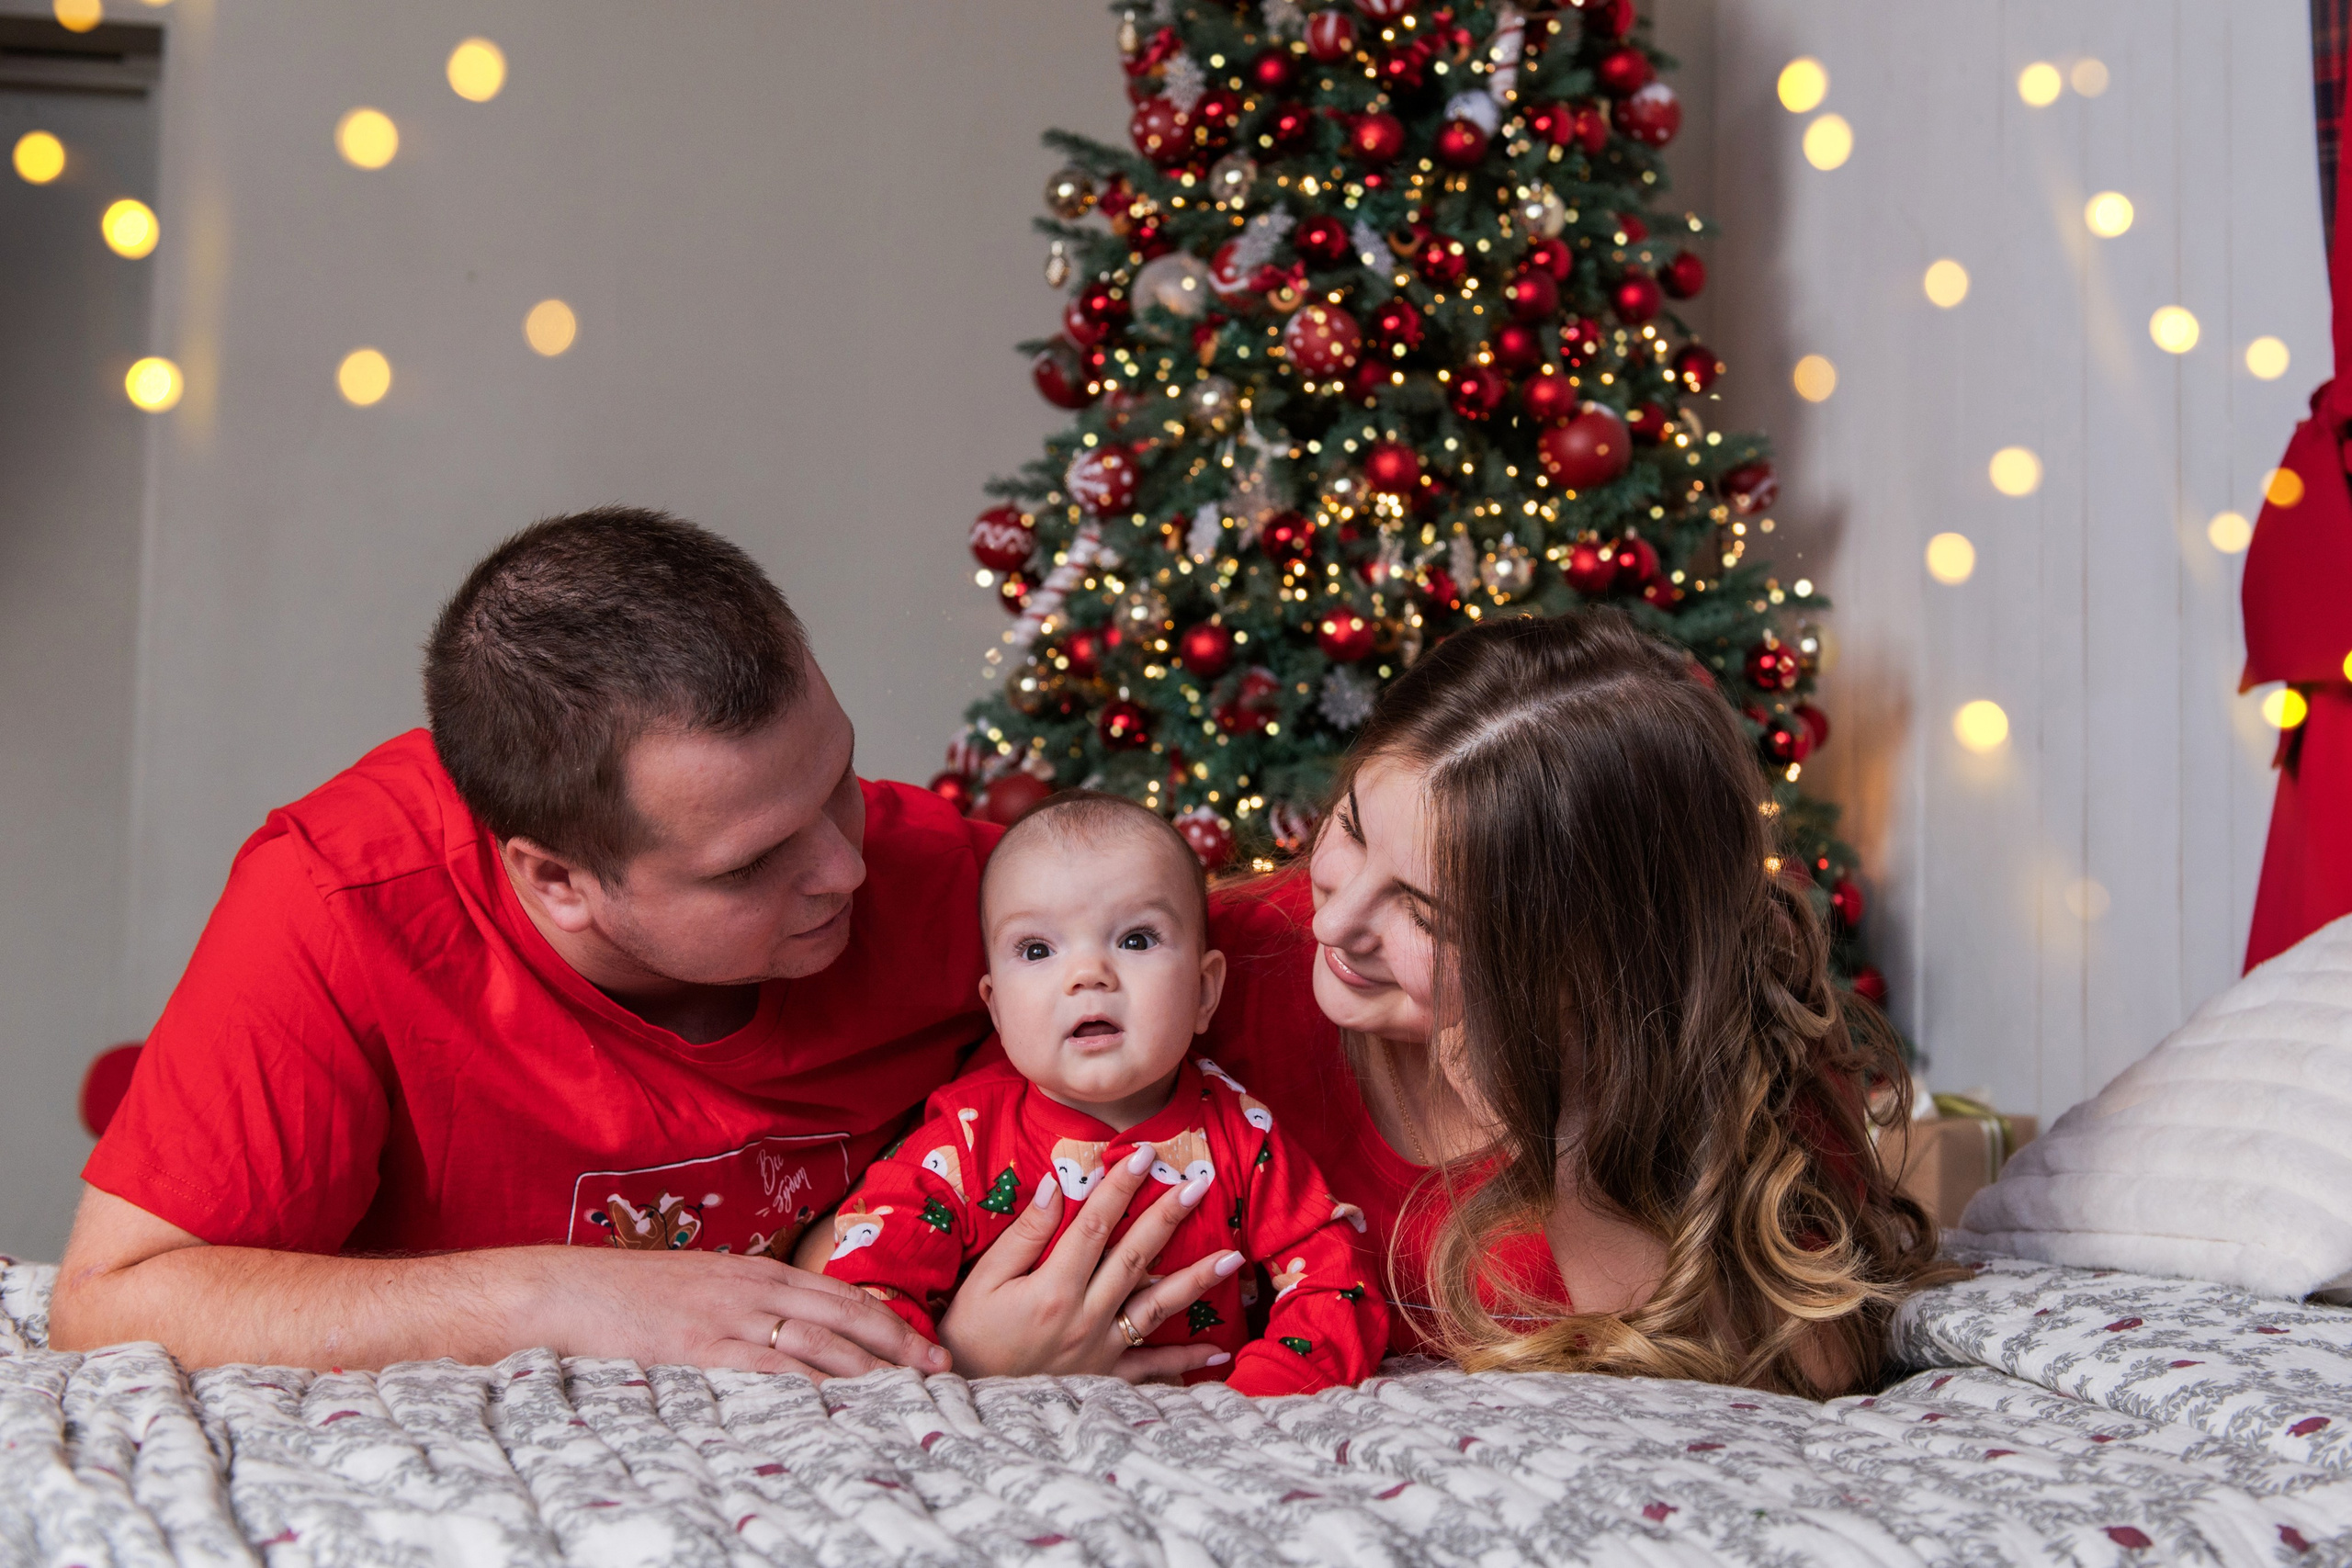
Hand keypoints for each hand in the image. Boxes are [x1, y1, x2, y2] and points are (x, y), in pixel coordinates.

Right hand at [530, 1246, 951, 1380]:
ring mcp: (727, 1317)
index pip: (841, 1295)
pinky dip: (805, 1382)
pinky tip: (836, 1400)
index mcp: (756, 1273)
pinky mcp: (698, 1347)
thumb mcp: (702, 1288)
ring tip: (905, 1390)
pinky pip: (764, 1366)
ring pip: (815, 1340)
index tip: (926, 1346)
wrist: (564, 1291)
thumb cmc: (629, 1295)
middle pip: (844, 1314)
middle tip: (939, 1370)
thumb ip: (746, 1305)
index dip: (889, 1320)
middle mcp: (752, 1289)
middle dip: (897, 1342)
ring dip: (866, 1366)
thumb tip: (789, 1334)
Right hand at [936, 1141, 1244, 1381]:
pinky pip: (1152, 1369)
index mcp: (1053, 1289)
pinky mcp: (1106, 1378)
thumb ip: (1022, 1236)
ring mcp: (1100, 1350)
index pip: (1094, 1226)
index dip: (1119, 1187)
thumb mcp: (982, 1281)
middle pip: (1135, 1257)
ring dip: (1196, 1280)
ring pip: (1157, 1308)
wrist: (967, 1400)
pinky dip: (1185, 1362)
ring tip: (1232, 1257)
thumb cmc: (969, 1336)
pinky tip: (1218, 1352)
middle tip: (1200, 1182)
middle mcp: (1085, 1318)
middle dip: (1168, 1216)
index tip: (1142, 1154)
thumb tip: (1053, 1187)